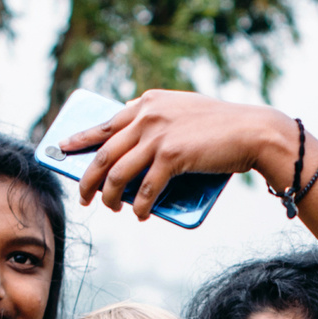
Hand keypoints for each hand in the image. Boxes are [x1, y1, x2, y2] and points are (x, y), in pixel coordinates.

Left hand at [60, 91, 295, 221]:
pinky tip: (140, 215)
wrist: (254, 132)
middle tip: (85, 197)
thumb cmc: (221, 127)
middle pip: (103, 151)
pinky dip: (139, 206)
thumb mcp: (183, 112)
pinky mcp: (172, 156)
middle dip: (88, 178)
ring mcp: (158, 135)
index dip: (81, 139)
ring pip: (117, 173)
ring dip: (110, 197)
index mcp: (148, 102)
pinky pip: (145, 189)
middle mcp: (148, 115)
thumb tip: (132, 145)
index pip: (105, 123)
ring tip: (112, 209)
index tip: (63, 149)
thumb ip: (158, 120)